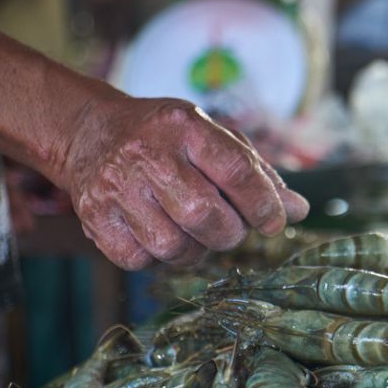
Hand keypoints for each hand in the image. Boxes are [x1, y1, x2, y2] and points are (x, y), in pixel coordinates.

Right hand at [55, 96, 308, 269]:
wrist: (90, 131)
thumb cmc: (167, 139)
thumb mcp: (212, 138)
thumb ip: (257, 174)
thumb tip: (298, 211)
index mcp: (185, 127)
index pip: (236, 170)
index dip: (263, 204)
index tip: (274, 223)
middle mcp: (147, 154)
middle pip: (204, 215)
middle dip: (229, 233)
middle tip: (230, 230)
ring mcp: (116, 187)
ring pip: (172, 246)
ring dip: (195, 251)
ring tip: (194, 232)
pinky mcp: (94, 217)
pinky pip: (139, 260)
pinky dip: (158, 259)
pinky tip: (161, 235)